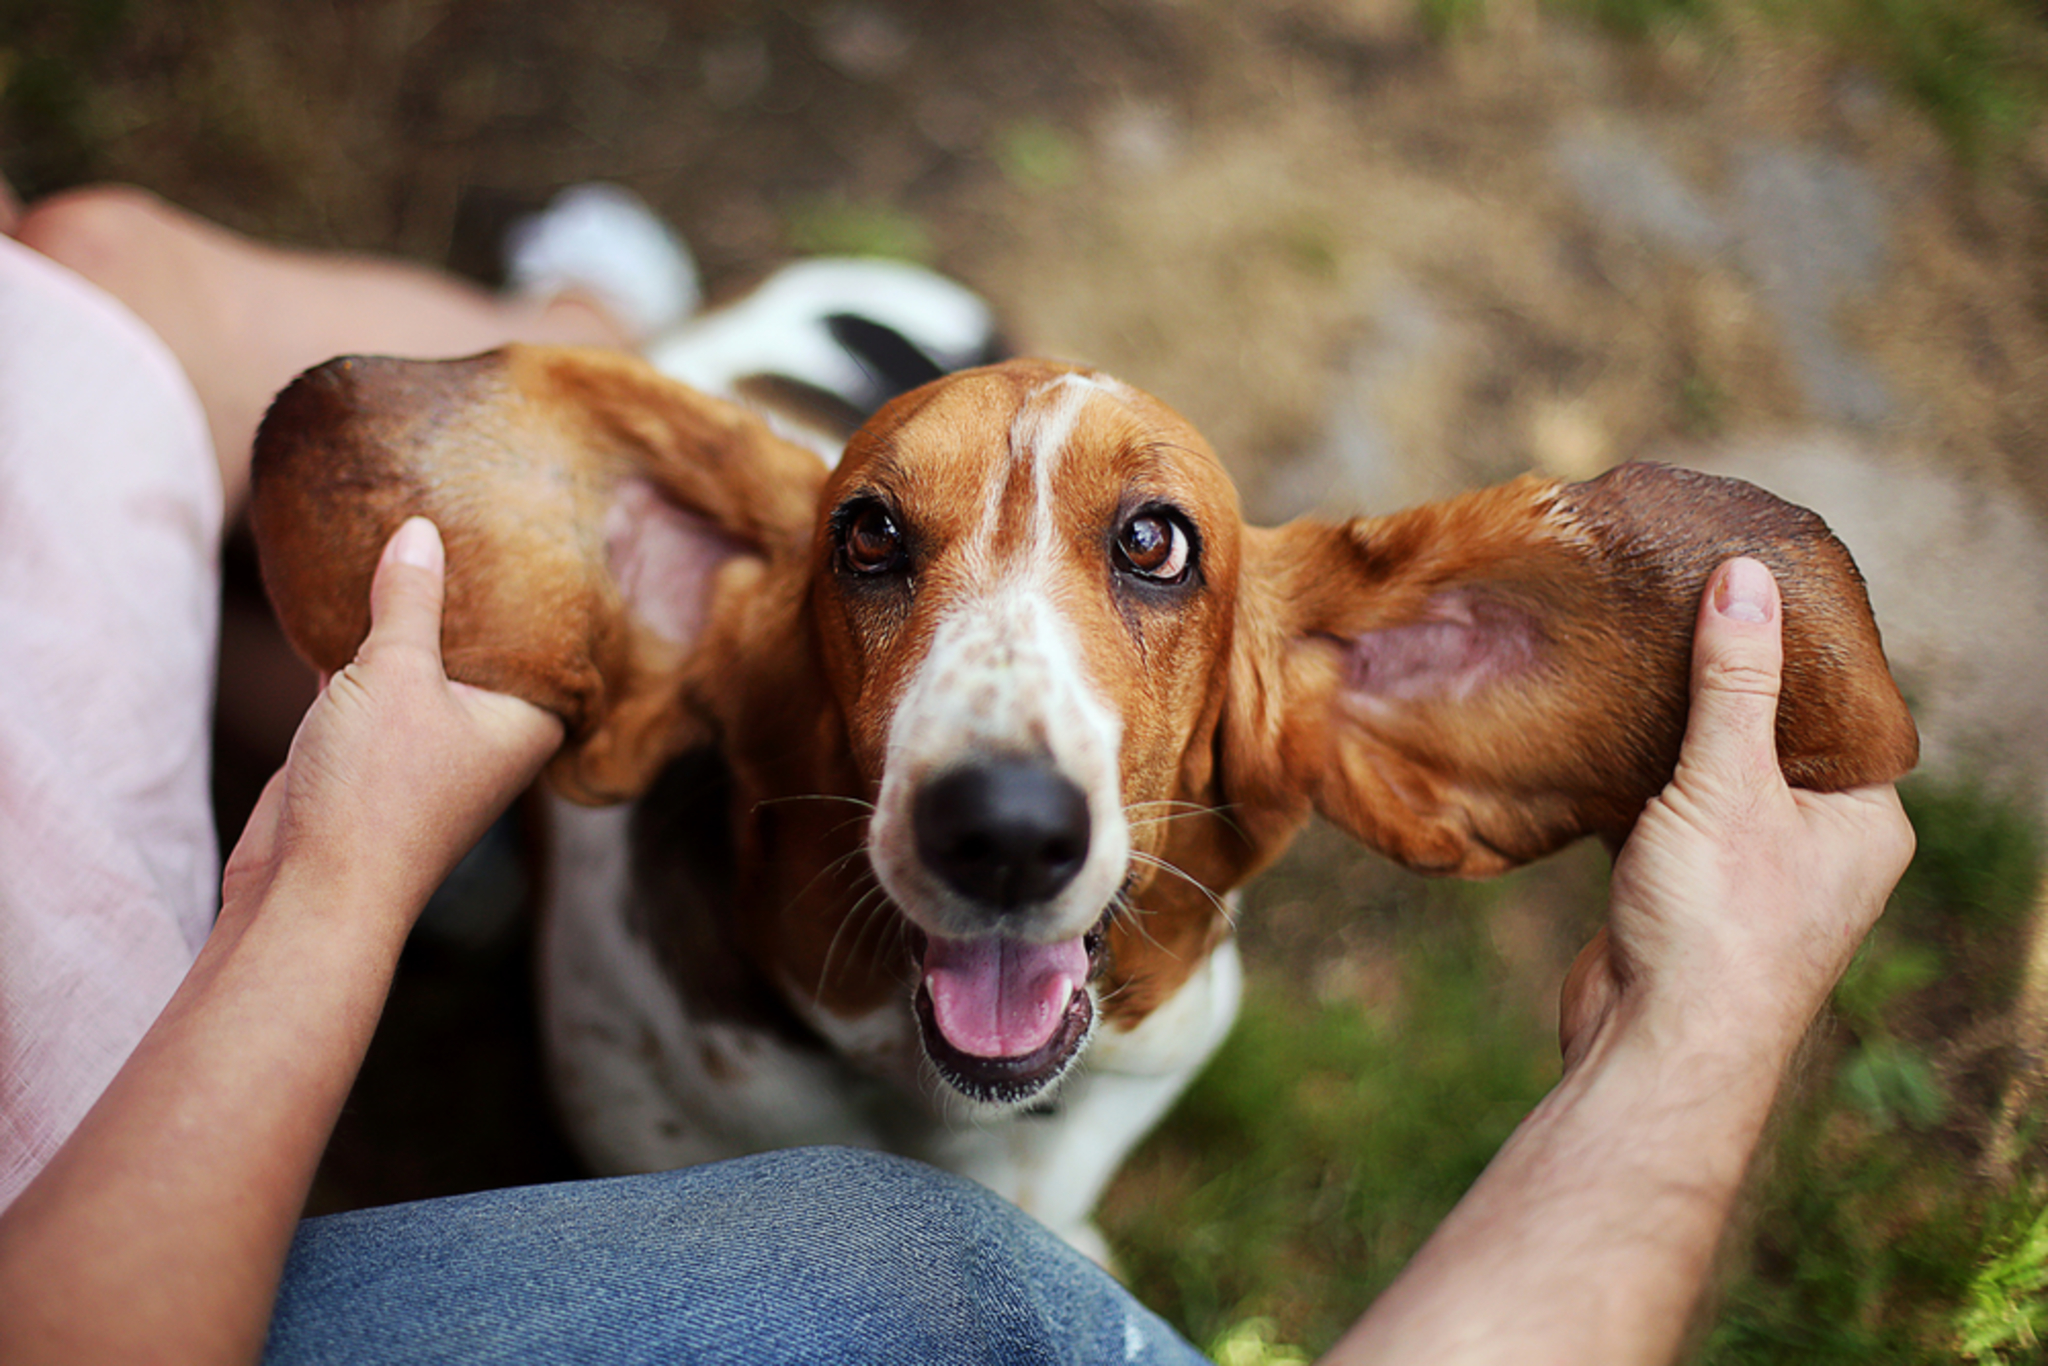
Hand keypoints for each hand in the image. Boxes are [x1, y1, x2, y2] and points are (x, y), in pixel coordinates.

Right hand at [222, 517, 563, 937]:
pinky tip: (342, 594)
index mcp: (526, 721)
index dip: (549, 591)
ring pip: (426, 664)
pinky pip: (375, 681)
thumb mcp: (396, 675)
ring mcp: (427, 746)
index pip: (555, 643)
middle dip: (473, 592)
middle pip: (488, 647)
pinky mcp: (370, 753)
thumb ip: (411, 600)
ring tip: (406, 536)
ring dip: (412, 615)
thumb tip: (422, 531)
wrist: (309, 892)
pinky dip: (362, 644)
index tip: (546, 532)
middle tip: (469, 513)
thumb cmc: (376, 792)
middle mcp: (487, 735)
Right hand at [1560, 557, 1914, 1067]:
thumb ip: (1736, 682)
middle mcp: (1819, 845)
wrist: (1655, 1050)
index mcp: (1863, 819)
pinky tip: (1596, 736)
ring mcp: (1750, 871)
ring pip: (1712, 774)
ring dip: (1672, 730)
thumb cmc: (1717, 928)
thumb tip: (1746, 578)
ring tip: (1628, 659)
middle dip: (1721, 680)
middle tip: (1669, 609)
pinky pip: (1664, 810)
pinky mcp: (1685, 890)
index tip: (1739, 583)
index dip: (1792, 645)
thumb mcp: (1728, 785)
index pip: (1839, 706)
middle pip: (1770, 734)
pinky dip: (1635, 777)